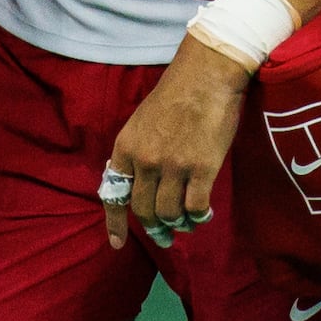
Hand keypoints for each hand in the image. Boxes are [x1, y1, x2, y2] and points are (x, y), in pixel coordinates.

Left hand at [100, 43, 250, 249]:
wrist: (206, 76)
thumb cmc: (175, 95)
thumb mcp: (142, 123)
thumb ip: (137, 153)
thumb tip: (140, 183)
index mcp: (126, 148)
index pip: (114, 194)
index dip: (115, 223)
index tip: (118, 244)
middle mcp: (145, 161)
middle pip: (145, 210)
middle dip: (155, 228)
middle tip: (165, 235)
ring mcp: (173, 166)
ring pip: (170, 213)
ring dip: (179, 222)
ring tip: (188, 221)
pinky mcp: (201, 169)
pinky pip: (195, 207)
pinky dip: (199, 215)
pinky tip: (203, 213)